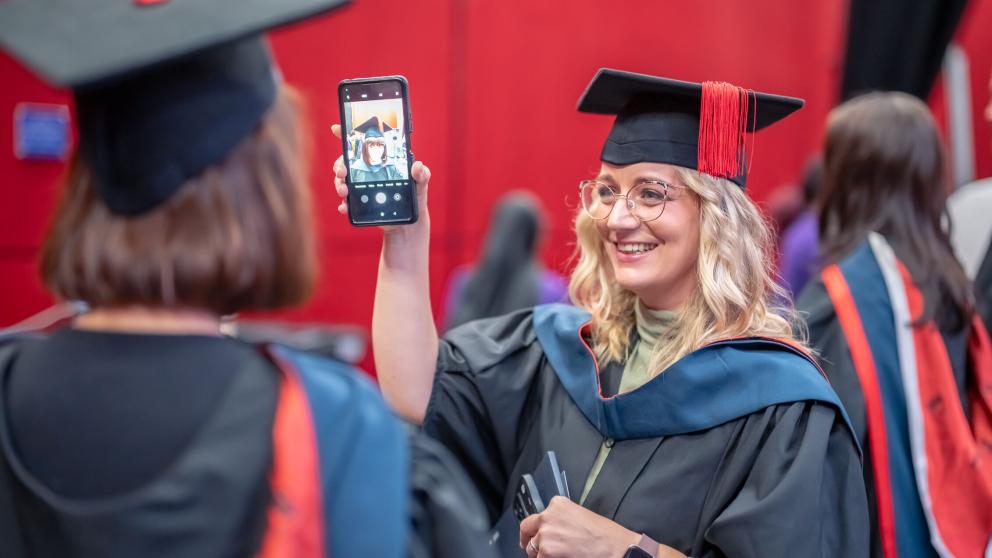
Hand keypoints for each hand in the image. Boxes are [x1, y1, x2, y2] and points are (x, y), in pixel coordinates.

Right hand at [330, 124, 429, 232]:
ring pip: (343, 181)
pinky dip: (344, 204)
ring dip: (339, 184)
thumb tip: (418, 165)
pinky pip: (347, 202)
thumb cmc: (415, 196)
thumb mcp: (421, 183)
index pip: (362, 144)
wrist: (410, 220)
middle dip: (339, 165)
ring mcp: (361, 187)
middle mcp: (367, 171)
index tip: (336, 128)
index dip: (347, 134)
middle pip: (346, 162)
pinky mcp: (360, 203)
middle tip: (342, 171)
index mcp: (380, 160)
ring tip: (344, 191)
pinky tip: (345, 207)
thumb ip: (422, 174)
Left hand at [519, 496, 639, 557]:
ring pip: (532, 550)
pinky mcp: (546, 552)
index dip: (533, 531)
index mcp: (557, 505)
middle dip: (530, 542)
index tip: (532, 537)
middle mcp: (547, 517)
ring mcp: (545, 535)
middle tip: (535, 552)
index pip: (534, 518)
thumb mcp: (579, 516)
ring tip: (557, 556)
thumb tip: (549, 531)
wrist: (616, 549)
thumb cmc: (605, 536)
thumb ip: (560, 520)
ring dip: (540, 555)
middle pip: (526, 531)